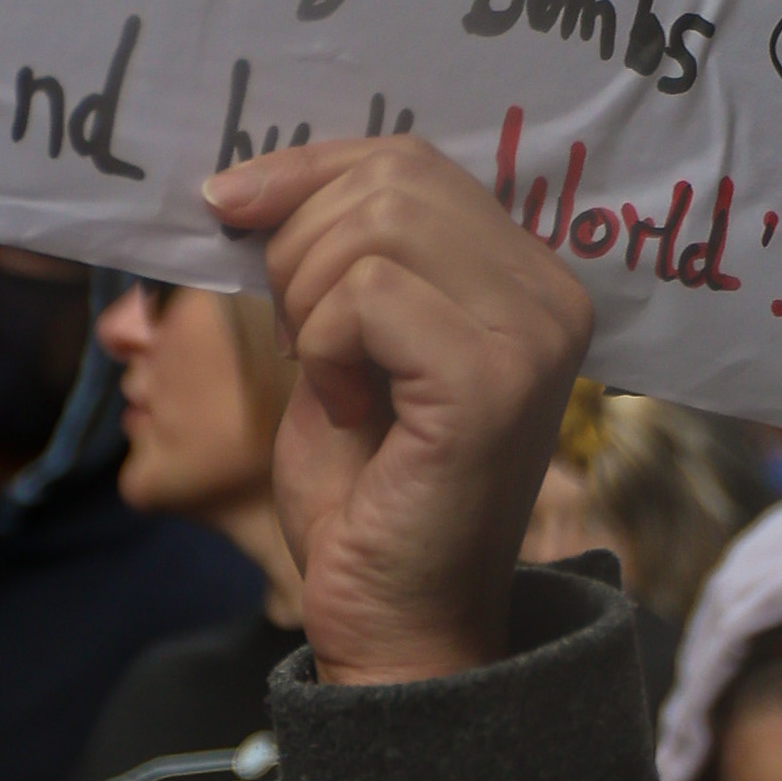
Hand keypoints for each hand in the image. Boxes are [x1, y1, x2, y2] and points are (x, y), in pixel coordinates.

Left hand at [204, 137, 592, 684]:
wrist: (393, 620)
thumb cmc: (363, 493)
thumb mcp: (341, 345)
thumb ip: (336, 257)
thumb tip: (256, 179)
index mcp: (525, 278)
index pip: (409, 160)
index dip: (305, 170)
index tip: (231, 206)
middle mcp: (550, 296)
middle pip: (389, 180)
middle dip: (299, 245)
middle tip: (303, 340)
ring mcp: (532, 336)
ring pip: (374, 228)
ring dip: (309, 302)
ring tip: (335, 380)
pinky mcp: (491, 380)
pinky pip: (366, 295)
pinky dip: (324, 348)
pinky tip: (350, 409)